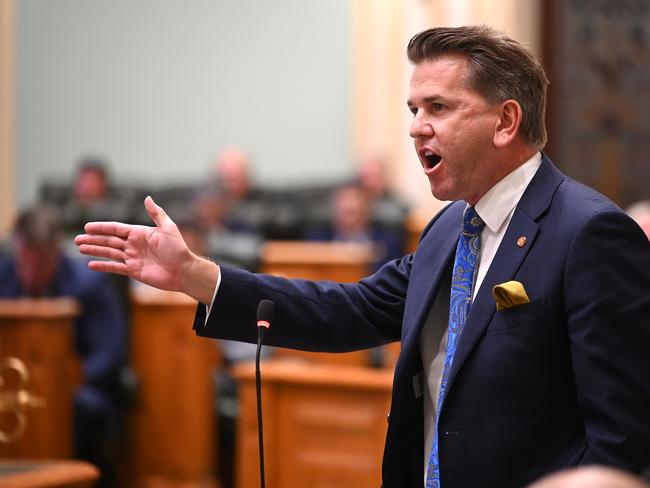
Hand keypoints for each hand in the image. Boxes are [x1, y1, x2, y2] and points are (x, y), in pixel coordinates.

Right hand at [75, 196, 217, 302]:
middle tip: (76, 239)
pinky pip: (115, 267)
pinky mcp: (134, 271)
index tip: (87, 227)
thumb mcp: (168, 228)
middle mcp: (134, 245)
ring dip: (94, 250)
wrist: (183, 271)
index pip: (116, 229)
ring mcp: (133, 258)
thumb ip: (156, 214)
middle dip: (93, 239)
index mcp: (140, 233)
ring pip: (109, 253)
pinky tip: (91, 264)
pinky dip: (103, 266)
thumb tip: (147, 198)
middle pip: (109, 241)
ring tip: (80, 248)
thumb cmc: (178, 249)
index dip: (101, 227)